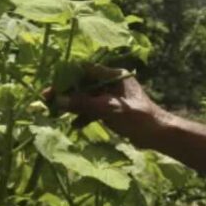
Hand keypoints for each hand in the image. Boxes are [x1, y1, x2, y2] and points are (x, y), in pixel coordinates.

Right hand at [41, 64, 165, 144]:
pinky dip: (83, 116)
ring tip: (55, 114)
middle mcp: (111, 82)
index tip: (52, 86)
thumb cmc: (139, 118)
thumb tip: (59, 100)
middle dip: (66, 92)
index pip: (86, 70)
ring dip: (73, 105)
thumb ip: (85, 104)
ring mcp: (111, 96)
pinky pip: (93, 109)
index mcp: (114, 75)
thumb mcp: (110, 110)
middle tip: (47, 100)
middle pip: (83, 84)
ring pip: (86, 97)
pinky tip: (75, 125)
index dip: (67, 76)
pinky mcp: (111, 110)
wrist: (158, 135)